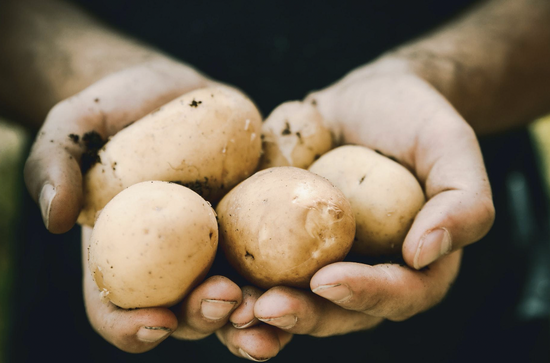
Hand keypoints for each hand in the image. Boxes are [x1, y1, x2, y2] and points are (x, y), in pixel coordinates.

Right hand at [24, 58, 291, 357]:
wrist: (167, 92)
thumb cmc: (113, 112)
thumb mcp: (73, 127)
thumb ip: (53, 164)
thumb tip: (56, 217)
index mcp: (121, 257)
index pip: (116, 311)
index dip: (131, 328)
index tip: (157, 321)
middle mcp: (171, 265)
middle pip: (185, 313)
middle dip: (207, 317)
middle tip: (226, 298)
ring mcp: (215, 249)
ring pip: (236, 299)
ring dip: (256, 314)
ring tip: (273, 304)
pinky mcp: (253, 225)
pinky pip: (273, 257)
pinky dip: (289, 273)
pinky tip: (310, 272)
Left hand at [236, 56, 493, 355]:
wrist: (363, 100)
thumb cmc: (413, 120)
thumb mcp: (450, 147)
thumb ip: (463, 200)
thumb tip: (426, 253)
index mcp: (411, 265)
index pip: (396, 295)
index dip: (365, 295)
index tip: (329, 279)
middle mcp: (362, 273)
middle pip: (336, 313)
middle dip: (302, 316)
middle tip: (267, 308)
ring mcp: (317, 261)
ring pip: (290, 305)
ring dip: (257, 318)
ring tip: (228, 309)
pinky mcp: (278, 243)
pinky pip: (255, 272)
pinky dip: (230, 284)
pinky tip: (205, 283)